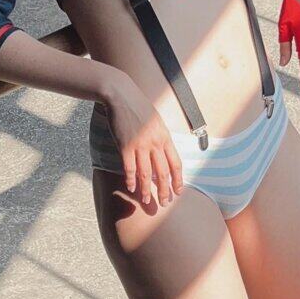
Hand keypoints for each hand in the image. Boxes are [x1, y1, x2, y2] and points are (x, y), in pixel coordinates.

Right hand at [99, 72, 185, 209]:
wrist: (121, 95)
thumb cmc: (139, 107)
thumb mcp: (156, 121)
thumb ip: (160, 138)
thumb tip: (162, 155)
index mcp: (165, 137)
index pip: (176, 163)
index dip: (178, 180)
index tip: (178, 192)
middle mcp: (155, 142)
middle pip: (163, 172)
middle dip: (164, 190)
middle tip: (164, 204)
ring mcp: (140, 145)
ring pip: (147, 174)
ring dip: (147, 190)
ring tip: (147, 201)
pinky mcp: (125, 145)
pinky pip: (130, 167)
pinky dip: (131, 180)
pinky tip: (131, 188)